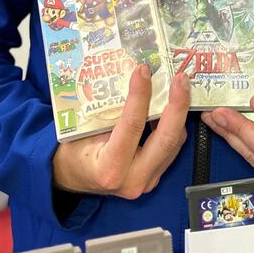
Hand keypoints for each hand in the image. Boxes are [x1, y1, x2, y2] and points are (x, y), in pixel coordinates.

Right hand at [52, 65, 190, 198]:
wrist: (75, 178)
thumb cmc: (73, 152)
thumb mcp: (81, 130)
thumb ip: (106, 110)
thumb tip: (128, 77)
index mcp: (109, 169)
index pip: (132, 127)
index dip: (140, 96)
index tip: (143, 71)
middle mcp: (133, 180)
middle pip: (166, 139)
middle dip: (177, 105)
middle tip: (180, 78)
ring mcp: (146, 181)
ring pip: (174, 143)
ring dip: (178, 113)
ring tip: (178, 85)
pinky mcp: (153, 177)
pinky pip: (171, 148)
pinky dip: (173, 125)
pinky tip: (169, 104)